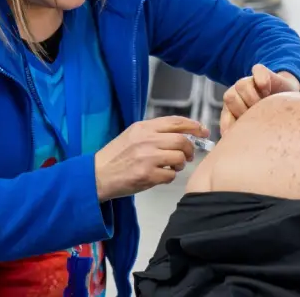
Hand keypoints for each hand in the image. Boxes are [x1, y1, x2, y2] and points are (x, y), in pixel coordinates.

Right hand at [94, 116, 209, 201]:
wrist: (97, 175)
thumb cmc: (115, 156)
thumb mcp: (132, 135)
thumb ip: (153, 132)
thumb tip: (179, 134)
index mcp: (143, 127)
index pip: (175, 122)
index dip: (193, 126)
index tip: (203, 131)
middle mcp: (146, 139)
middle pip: (181, 140)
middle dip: (189, 149)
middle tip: (187, 156)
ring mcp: (147, 157)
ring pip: (179, 157)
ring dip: (180, 164)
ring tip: (172, 167)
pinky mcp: (146, 175)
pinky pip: (170, 175)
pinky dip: (169, 176)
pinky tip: (160, 176)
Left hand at [221, 64, 299, 134]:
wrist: (288, 97)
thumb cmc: (271, 118)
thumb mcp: (255, 130)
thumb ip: (242, 135)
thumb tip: (231, 142)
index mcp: (231, 110)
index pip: (225, 117)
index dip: (237, 125)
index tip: (250, 132)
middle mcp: (237, 93)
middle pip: (229, 96)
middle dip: (245, 110)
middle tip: (259, 116)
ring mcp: (249, 81)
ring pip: (241, 85)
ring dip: (254, 97)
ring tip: (266, 105)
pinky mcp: (262, 72)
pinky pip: (258, 71)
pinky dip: (262, 81)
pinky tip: (268, 91)